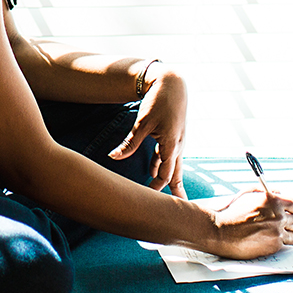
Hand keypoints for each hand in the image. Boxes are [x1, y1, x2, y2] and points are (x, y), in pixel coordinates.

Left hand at [108, 65, 188, 198]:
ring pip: (174, 165)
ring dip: (171, 180)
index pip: (166, 174)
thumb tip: (114, 157)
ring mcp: (177, 140)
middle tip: (178, 210)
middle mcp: (177, 145)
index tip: (149, 200)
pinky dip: (163, 164)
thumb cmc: (158, 101)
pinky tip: (154, 171)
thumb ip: (130, 143)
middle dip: (175, 192)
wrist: (172, 82)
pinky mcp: (173, 135)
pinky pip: (169, 154)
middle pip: (176, 174)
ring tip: (172, 198)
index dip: (157, 188)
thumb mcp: (142, 123)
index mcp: (171, 144)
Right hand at [206, 189, 292, 259]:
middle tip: (288, 223)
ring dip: (290, 234)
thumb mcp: (249, 193)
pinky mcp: (273, 246)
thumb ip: (268, 192)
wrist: (221, 231)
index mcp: (274, 200)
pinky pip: (286, 245)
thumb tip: (282, 193)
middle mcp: (278, 216)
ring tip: (280, 232)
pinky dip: (281, 242)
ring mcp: (277, 232)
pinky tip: (272, 239)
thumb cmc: (232, 211)